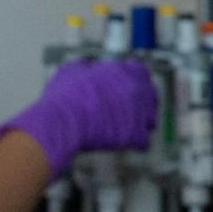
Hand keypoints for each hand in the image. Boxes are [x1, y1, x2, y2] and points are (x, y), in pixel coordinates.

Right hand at [0, 59, 158, 179]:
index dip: (134, 83)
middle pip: (151, 97)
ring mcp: (140, 112)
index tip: (125, 91)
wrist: (61, 121)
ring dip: (141, 125)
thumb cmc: (63, 97)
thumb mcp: (71, 71)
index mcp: (124, 71)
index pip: (141, 73)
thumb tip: (85, 68)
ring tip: (124, 129)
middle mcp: (137, 89)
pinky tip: (123, 144)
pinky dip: (134, 144)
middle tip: (127, 113)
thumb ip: (84, 68)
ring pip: (151, 120)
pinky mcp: (136, 135)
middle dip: (141, 105)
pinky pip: (144, 142)